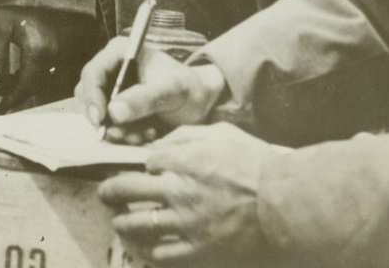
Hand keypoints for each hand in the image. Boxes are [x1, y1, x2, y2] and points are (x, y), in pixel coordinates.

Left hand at [0, 6, 94, 111]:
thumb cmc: (21, 8)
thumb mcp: (2, 22)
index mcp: (38, 51)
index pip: (27, 84)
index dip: (14, 98)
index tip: (1, 109)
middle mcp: (52, 56)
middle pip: (34, 85)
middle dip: (16, 94)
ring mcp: (58, 55)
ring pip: (39, 80)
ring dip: (21, 85)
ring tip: (1, 86)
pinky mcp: (59, 53)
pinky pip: (45, 72)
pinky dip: (30, 77)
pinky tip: (15, 75)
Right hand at [75, 36, 225, 142]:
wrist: (199, 102)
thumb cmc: (188, 87)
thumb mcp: (170, 91)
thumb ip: (143, 99)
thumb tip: (113, 112)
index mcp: (120, 52)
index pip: (92, 73)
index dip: (92, 97)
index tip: (102, 119)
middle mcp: (111, 69)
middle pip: (87, 95)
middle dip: (104, 119)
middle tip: (124, 134)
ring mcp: (113, 89)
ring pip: (96, 114)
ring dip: (117, 130)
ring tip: (144, 133)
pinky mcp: (117, 108)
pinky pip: (108, 126)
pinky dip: (124, 135)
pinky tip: (145, 133)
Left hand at [98, 123, 279, 264]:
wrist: (283, 204)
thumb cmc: (256, 165)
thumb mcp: (223, 133)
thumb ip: (189, 135)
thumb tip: (165, 141)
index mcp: (184, 160)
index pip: (148, 160)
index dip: (144, 164)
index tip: (147, 167)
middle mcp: (179, 191)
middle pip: (129, 189)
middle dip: (111, 189)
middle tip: (105, 192)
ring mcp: (186, 223)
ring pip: (138, 224)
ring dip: (122, 222)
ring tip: (117, 221)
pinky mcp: (197, 249)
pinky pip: (162, 254)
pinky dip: (147, 251)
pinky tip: (142, 248)